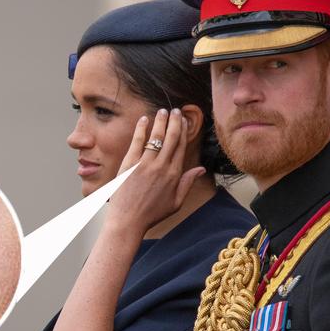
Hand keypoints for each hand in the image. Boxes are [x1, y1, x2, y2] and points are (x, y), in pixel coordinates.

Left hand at [107, 108, 205, 235]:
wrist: (128, 220)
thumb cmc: (151, 214)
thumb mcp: (176, 202)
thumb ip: (188, 183)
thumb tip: (201, 169)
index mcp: (174, 175)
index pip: (181, 147)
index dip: (183, 131)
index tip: (184, 121)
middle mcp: (162, 167)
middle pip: (172, 138)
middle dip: (175, 121)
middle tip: (176, 110)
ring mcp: (146, 164)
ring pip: (157, 136)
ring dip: (161, 121)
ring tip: (163, 111)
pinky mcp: (130, 163)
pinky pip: (138, 141)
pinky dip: (142, 128)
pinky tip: (144, 119)